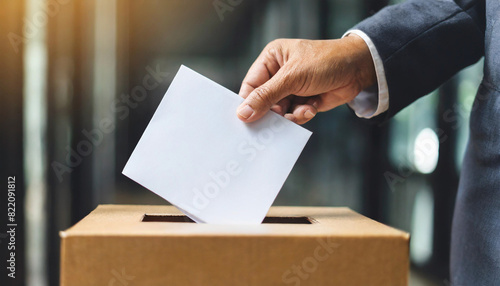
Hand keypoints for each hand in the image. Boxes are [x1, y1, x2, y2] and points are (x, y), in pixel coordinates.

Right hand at [236, 34, 375, 123]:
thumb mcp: (292, 77)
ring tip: (300, 111)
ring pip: (279, 111)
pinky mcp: (304, 101)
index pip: (251, 85)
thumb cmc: (325, 62)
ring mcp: (292, 88)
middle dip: (271, 112)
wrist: (359, 69)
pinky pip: (293, 115)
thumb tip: (243, 113)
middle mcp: (279, 74)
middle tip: (273, 124)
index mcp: (272, 59)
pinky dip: (301, 115)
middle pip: (264, 101)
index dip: (248, 102)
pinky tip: (310, 108)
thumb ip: (266, 96)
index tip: (245, 120)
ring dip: (289, 115)